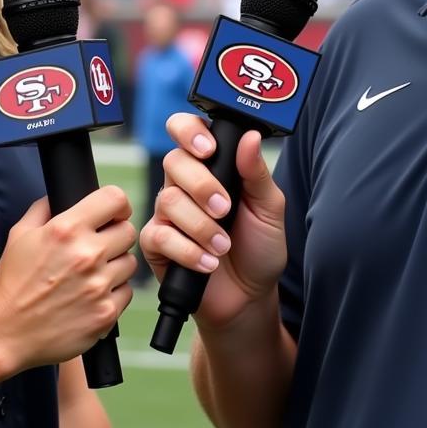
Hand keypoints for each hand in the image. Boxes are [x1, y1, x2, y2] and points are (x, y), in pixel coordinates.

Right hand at [0, 186, 136, 372]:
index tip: (113, 213)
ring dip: (115, 266)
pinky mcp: (106, 313)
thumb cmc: (12, 284)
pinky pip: (126, 292)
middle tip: (97, 248)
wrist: (5, 332)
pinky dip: (113, 294)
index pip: (115, 198)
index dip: (117, 205)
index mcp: (67, 229)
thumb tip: (60, 195)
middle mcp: (87, 255)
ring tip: (91, 275)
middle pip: (128, 231)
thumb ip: (44, 208)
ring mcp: (99, 285)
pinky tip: (91, 296)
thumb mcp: (20, 233)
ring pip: (129, 263)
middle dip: (115, 236)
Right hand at [139, 113, 286, 330]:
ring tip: (223, 247)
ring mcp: (168, 213)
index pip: (185, 130)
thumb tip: (250, 137)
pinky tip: (208, 263)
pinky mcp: (157, 243)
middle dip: (202, 186)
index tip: (208, 149)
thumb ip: (257, 172)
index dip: (189, 131)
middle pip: (174, 161)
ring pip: (169, 200)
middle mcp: (185, 184)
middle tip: (225, 209)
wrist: (249, 297)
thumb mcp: (269, 208)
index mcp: (211, 165)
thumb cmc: (259, 246)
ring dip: (202, 226)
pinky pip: (159, 235)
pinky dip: (188, 251)